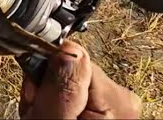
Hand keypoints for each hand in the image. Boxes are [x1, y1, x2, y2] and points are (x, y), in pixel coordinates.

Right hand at [20, 40, 140, 119]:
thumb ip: (62, 86)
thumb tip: (68, 48)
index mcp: (117, 99)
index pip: (72, 56)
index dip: (45, 73)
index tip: (37, 94)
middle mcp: (125, 100)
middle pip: (71, 69)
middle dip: (49, 86)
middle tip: (40, 110)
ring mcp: (119, 107)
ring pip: (72, 82)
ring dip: (53, 97)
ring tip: (46, 115)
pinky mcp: (111, 112)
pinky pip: (79, 96)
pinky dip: (62, 106)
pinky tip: (56, 116)